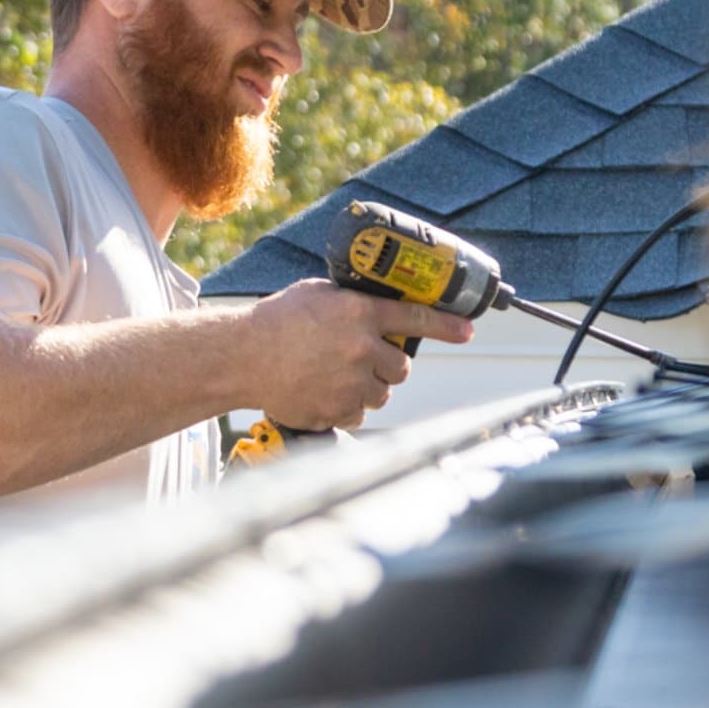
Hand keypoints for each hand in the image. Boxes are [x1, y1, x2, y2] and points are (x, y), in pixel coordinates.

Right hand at [245, 279, 474, 432]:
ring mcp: (350, 382)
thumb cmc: (276, 321)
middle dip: (386, 363)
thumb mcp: (319, 294)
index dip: (447, 325)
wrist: (242, 355)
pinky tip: (323, 390)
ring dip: (367, 386)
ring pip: (382, 392)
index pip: (417, 319)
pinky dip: (346, 406)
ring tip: (335, 374)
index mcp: (360, 313)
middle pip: (401, 365)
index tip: (466, 330)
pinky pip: (358, 413)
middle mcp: (361, 348)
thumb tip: (377, 308)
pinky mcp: (336, 410)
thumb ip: (354, 302)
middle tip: (362, 357)